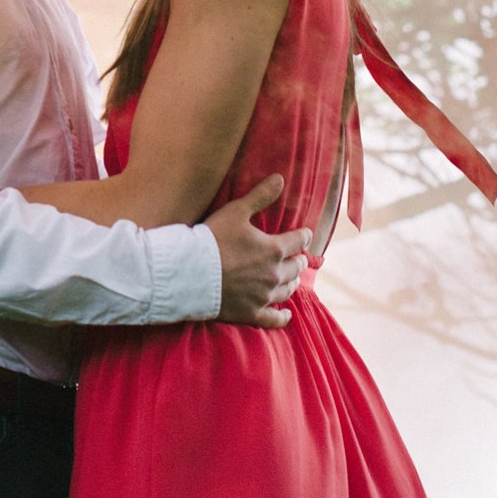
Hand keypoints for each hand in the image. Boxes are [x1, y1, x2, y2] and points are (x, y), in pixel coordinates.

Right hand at [205, 174, 310, 328]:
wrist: (191, 273)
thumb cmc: (212, 239)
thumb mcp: (236, 212)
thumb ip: (260, 196)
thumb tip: (280, 178)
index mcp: (274, 249)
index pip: (298, 241)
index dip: (303, 235)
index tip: (305, 233)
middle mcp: (274, 274)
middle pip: (296, 267)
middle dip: (299, 260)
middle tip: (299, 257)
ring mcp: (263, 296)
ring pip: (287, 290)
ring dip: (292, 282)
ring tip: (292, 279)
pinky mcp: (251, 313)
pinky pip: (274, 319)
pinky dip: (282, 317)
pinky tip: (286, 315)